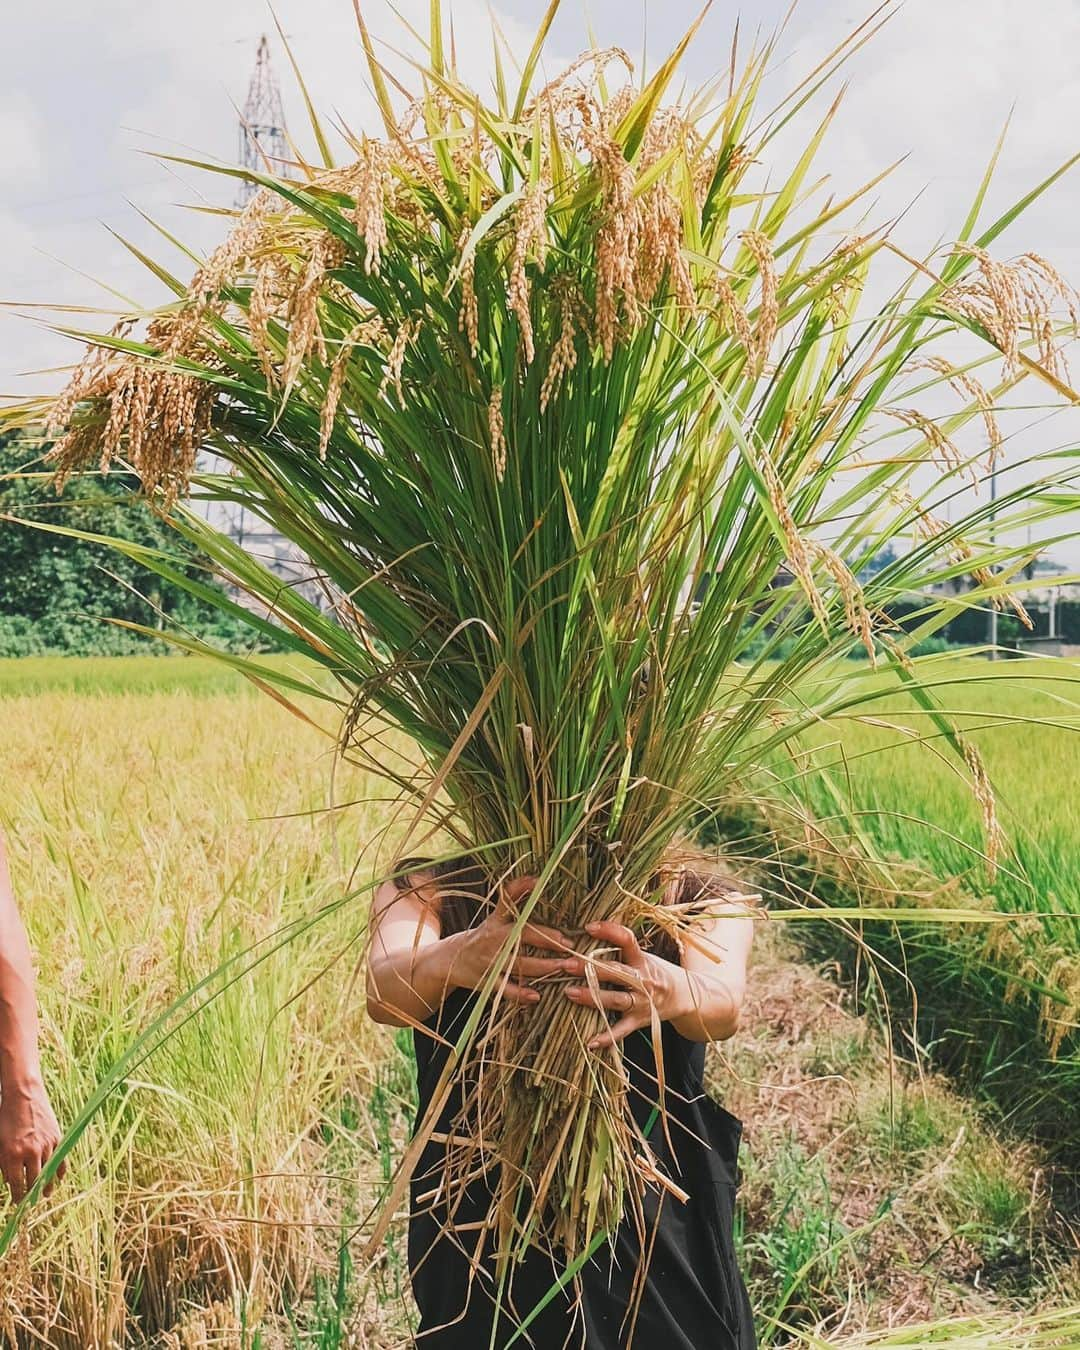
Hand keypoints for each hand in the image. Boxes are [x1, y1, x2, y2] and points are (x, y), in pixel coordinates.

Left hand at [0, 1079, 63, 1202]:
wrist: (23, 1095)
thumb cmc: (6, 1118)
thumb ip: (3, 1164)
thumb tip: (9, 1181)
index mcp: (13, 1154)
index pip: (17, 1184)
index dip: (18, 1196)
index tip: (19, 1204)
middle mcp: (31, 1152)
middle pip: (34, 1181)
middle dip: (33, 1195)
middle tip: (32, 1203)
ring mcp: (46, 1144)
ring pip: (49, 1172)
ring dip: (47, 1186)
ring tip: (46, 1194)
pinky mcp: (57, 1137)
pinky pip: (60, 1159)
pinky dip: (59, 1171)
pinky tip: (57, 1178)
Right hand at [445, 875, 573, 1006]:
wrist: (449, 960)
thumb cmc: (481, 936)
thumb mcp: (493, 917)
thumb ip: (512, 900)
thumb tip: (535, 879)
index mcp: (495, 921)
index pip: (507, 902)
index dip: (520, 889)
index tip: (537, 882)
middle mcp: (492, 939)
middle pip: (522, 935)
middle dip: (547, 939)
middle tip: (570, 943)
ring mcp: (489, 961)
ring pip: (519, 964)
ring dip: (544, 966)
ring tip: (566, 966)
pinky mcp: (487, 982)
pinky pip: (505, 990)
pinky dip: (520, 994)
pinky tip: (536, 996)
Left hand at [562, 919, 688, 1049]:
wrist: (685, 996)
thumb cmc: (655, 971)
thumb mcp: (642, 955)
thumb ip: (620, 947)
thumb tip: (588, 930)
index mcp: (642, 959)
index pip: (627, 940)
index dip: (609, 932)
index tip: (589, 927)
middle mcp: (643, 980)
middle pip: (616, 972)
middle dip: (590, 968)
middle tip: (566, 964)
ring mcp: (641, 1002)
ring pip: (616, 1000)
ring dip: (592, 997)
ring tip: (569, 992)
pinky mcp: (640, 1021)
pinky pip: (622, 1031)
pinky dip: (607, 1038)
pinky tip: (590, 1042)